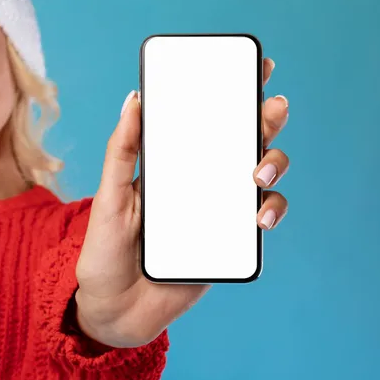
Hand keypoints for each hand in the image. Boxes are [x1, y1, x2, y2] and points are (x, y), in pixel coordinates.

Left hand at [75, 58, 289, 347]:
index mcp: (173, 167)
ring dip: (273, 164)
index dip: (232, 95)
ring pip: (261, 178)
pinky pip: (259, 220)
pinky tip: (259, 214)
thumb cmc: (106, 252)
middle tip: (272, 108)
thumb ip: (122, 151)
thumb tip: (134, 99)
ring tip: (258, 172)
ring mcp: (218, 213)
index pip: (206, 123)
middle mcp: (201, 185)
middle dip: (265, 121)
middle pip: (242, 144)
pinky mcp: (229, 243)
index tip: (254, 68)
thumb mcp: (109, 197)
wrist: (116, 311)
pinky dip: (269, 211)